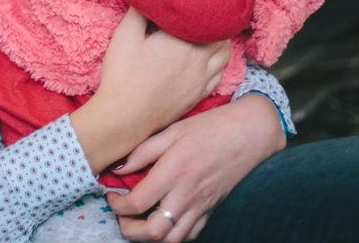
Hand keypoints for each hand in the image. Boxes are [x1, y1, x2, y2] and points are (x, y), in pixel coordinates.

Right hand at [70, 10, 229, 173]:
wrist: (125, 118)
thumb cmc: (123, 74)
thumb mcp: (125, 35)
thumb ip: (139, 11)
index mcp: (183, 41)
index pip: (207, 18)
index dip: (206, 6)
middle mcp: (199, 60)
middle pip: (222, 35)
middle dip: (217, 22)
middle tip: (206, 12)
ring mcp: (201, 80)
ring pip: (225, 56)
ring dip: (221, 42)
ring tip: (209, 32)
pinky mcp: (198, 95)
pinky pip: (219, 75)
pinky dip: (219, 63)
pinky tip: (208, 59)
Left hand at [107, 94, 285, 240]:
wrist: (247, 134)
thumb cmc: (209, 127)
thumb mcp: (172, 130)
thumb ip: (143, 151)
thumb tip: (117, 168)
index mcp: (173, 172)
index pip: (137, 202)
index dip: (117, 205)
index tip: (111, 195)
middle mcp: (186, 194)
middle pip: (153, 232)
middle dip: (130, 231)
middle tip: (121, 217)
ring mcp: (200, 206)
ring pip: (172, 240)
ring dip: (150, 238)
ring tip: (138, 223)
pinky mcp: (211, 210)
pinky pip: (190, 235)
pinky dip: (173, 235)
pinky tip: (164, 221)